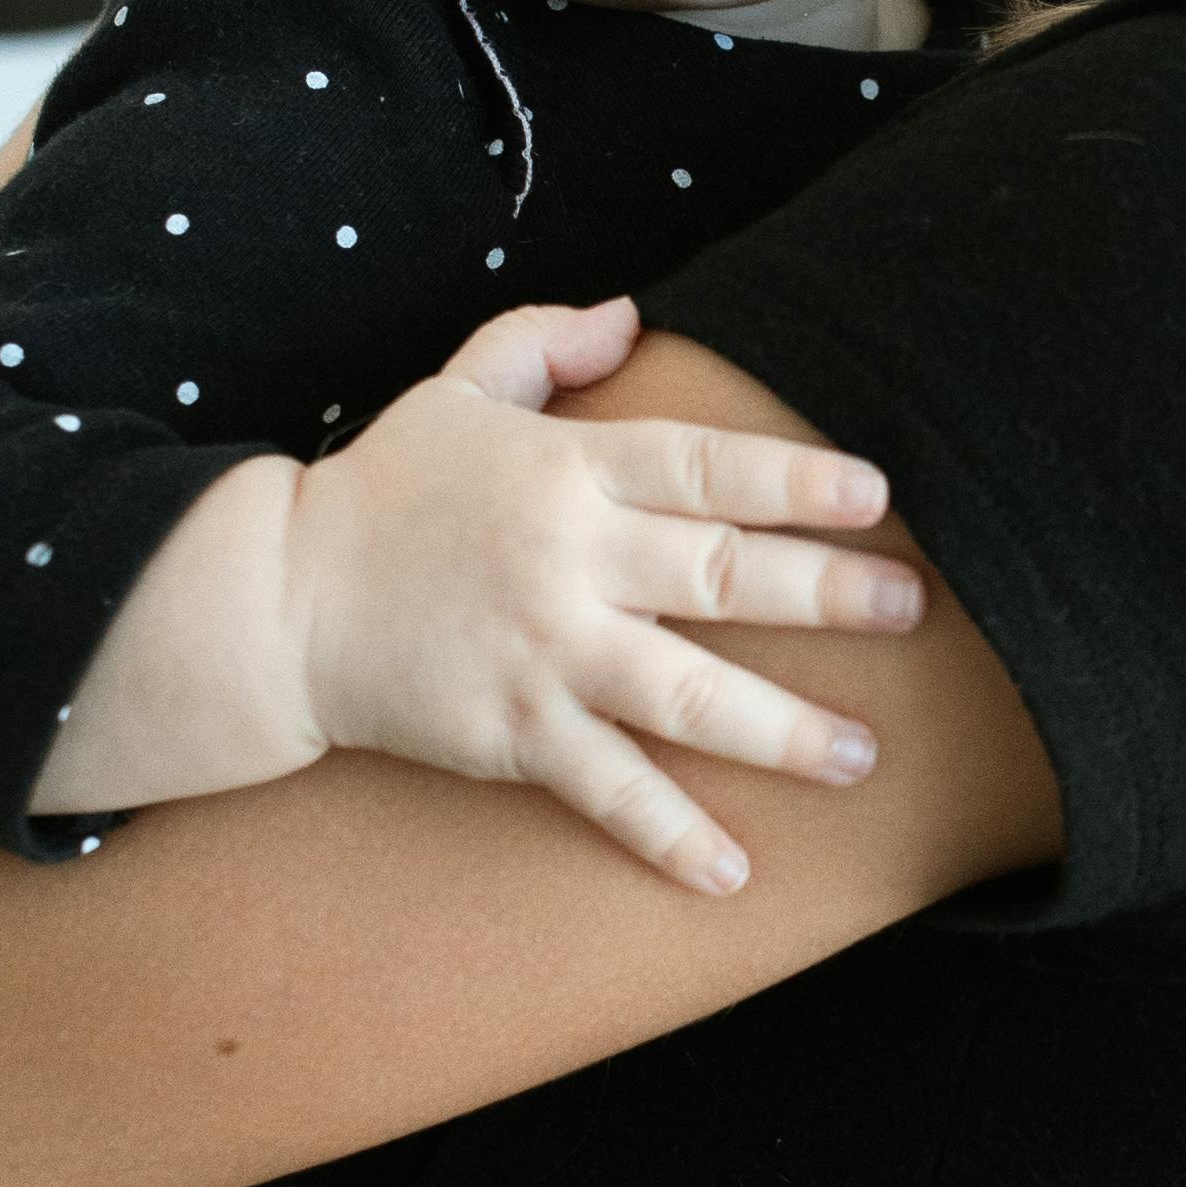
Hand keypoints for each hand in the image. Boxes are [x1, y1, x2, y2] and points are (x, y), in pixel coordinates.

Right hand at [269, 302, 928, 893]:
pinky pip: (609, 787)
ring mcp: (544, 652)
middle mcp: (569, 559)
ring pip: (686, 693)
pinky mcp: (512, 733)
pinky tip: (733, 875)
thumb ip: (542, 345)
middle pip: (721, 575)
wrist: (275, 601)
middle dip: (826, 593)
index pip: (704, 467)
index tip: (876, 496)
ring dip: (781, 729)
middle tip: (910, 608)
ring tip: (859, 756)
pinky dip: (670, 833)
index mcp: (567, 470)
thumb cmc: (379, 493)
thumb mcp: (455, 392)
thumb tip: (629, 312)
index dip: (795, 479)